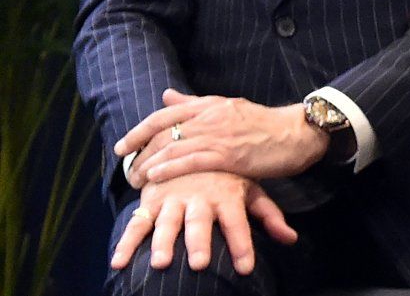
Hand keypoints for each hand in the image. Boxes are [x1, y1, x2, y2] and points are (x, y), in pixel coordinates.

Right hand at [110, 171, 296, 274]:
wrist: (193, 142)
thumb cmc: (227, 175)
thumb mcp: (250, 188)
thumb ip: (268, 215)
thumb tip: (291, 239)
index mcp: (227, 194)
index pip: (238, 221)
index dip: (242, 243)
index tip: (246, 268)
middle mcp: (199, 197)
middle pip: (200, 221)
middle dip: (200, 242)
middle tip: (199, 264)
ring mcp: (173, 199)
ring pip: (167, 222)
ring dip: (163, 242)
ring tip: (161, 263)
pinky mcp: (151, 201)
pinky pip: (136, 222)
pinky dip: (126, 242)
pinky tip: (117, 263)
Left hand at [117, 89, 329, 185]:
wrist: (297, 133)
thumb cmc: (263, 124)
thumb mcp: (228, 107)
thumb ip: (194, 103)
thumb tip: (166, 94)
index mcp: (210, 104)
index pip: (164, 114)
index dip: (139, 131)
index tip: (122, 146)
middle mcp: (211, 116)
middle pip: (164, 132)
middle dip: (139, 153)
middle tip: (126, 171)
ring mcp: (220, 135)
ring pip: (173, 147)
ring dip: (149, 165)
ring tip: (136, 180)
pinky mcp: (229, 154)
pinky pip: (192, 161)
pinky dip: (170, 169)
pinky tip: (156, 178)